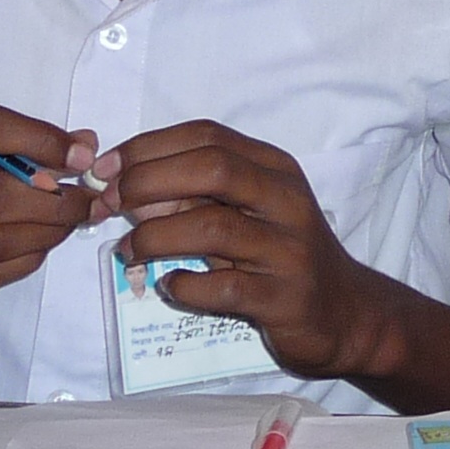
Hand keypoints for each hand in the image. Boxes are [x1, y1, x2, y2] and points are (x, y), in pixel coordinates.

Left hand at [97, 120, 385, 383]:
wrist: (344, 312)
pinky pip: (222, 288)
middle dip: (148, 181)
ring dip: (154, 236)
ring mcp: (287, 249)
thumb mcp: (247, 212)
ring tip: (129, 251)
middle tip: (111, 204)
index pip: (207, 136)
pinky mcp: (283, 298)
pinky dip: (185, 286)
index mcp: (274, 168)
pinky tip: (172, 286)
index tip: (106, 168)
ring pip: (212, 227)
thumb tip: (124, 189)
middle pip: (211, 168)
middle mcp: (285, 200)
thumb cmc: (282, 254)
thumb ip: (194, 195)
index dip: (148, 146)